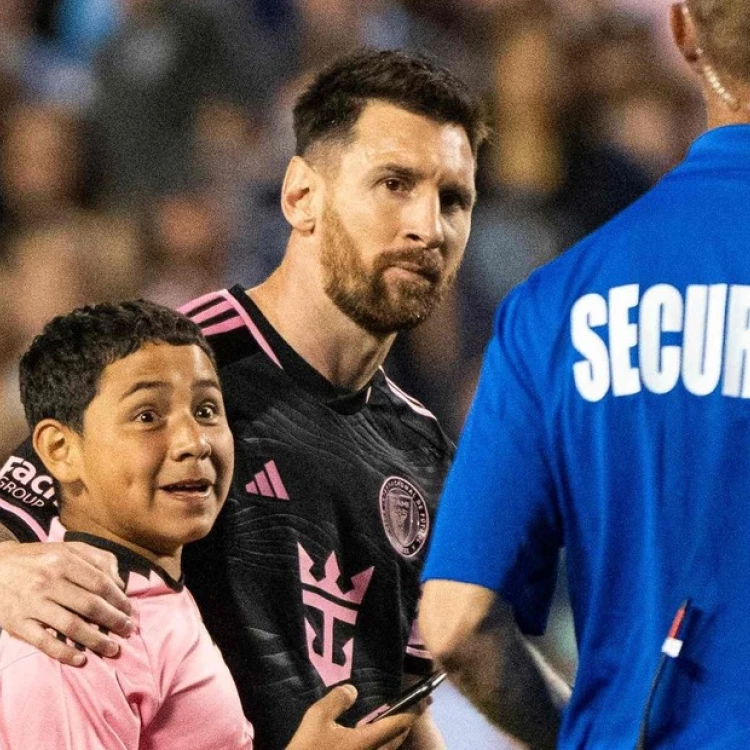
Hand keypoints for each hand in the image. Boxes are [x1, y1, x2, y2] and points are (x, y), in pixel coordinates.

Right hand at [0, 541, 132, 665]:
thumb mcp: (68, 549)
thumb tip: (119, 583)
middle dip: (113, 620)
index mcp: (63, 561)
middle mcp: (48, 581)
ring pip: (71, 626)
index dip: (118, 600)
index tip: (130, 611)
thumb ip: (97, 559)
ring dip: (96, 640)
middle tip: (128, 630)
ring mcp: (32, 604)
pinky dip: (64, 652)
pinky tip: (81, 659)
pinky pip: (44, 642)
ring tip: (113, 648)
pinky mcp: (17, 623)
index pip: (100, 583)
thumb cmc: (39, 559)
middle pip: (90, 605)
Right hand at [286, 685, 417, 749]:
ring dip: (393, 735)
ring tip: (393, 720)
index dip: (413, 711)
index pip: (398, 723)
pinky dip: (381, 744)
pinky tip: (370, 737)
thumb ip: (338, 700)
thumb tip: (353, 690)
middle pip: (397, 739)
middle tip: (412, 707)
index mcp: (367, 741)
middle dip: (406, 722)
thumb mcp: (317, 717)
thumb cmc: (308, 749)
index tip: (424, 699)